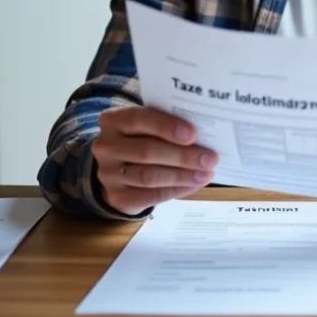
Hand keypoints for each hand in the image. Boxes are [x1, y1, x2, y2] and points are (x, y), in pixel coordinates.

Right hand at [92, 105, 217, 215]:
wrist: (116, 169)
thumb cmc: (140, 139)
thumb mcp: (146, 126)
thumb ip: (166, 125)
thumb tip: (204, 135)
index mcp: (113, 120)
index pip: (139, 119)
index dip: (166, 126)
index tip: (193, 134)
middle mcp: (105, 146)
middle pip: (148, 151)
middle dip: (183, 156)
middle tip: (210, 158)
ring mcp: (108, 174)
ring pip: (150, 176)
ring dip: (182, 175)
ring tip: (206, 173)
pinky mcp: (117, 197)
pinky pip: (151, 195)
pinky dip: (176, 190)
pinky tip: (194, 184)